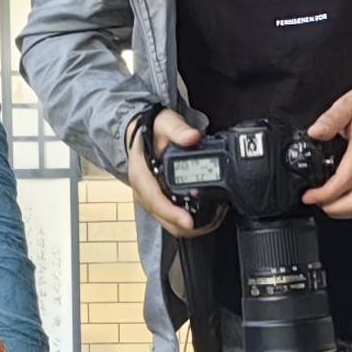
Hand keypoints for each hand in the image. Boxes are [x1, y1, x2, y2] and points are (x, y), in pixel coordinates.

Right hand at [127, 110, 211, 236]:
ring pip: (166, 221)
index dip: (171, 213)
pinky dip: (184, 221)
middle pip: (162, 217)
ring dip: (187, 226)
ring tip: (211, 221)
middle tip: (211, 223)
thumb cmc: (151, 132)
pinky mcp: (157, 202)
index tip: (188, 221)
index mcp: (141, 174)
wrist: (140, 136)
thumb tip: (192, 137)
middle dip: (185, 226)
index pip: (154, 199)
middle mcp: (142, 190)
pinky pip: (169, 217)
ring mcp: (149, 198)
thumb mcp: (164, 124)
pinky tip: (202, 218)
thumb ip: (178, 130)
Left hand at [303, 82, 351, 218]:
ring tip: (328, 203)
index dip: (325, 195)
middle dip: (333, 209)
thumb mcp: (350, 102)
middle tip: (316, 202)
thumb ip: (330, 118)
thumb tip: (315, 132)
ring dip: (345, 211)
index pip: (344, 182)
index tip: (310, 196)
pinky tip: (344, 198)